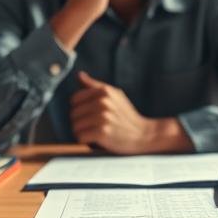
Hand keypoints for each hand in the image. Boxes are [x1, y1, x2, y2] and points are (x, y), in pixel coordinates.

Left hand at [70, 71, 193, 154]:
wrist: (143, 135)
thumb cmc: (126, 115)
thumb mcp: (114, 95)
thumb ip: (95, 86)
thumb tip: (79, 75)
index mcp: (104, 91)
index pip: (75, 99)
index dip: (80, 109)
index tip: (91, 115)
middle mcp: (103, 102)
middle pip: (73, 114)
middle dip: (81, 122)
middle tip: (95, 126)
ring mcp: (103, 117)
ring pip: (75, 126)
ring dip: (83, 133)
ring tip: (96, 133)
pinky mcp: (103, 132)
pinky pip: (80, 137)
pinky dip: (86, 142)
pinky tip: (97, 140)